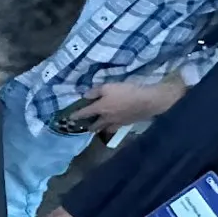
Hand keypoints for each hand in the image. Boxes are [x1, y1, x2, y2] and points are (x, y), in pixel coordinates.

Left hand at [72, 76, 186, 130]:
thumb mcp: (109, 86)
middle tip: (84, 126)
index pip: (84, 113)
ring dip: (100, 129)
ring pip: (105, 129)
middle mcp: (107, 119)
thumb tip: (85, 96)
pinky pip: (116, 128)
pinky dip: (112, 127)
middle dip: (88, 126)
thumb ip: (95, 91)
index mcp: (100, 108)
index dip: (75, 115)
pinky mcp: (127, 124)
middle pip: (95, 126)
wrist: (149, 101)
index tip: (69, 119)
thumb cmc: (127, 91)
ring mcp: (118, 123)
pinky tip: (113, 124)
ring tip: (97, 128)